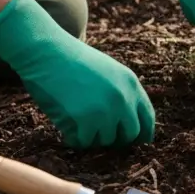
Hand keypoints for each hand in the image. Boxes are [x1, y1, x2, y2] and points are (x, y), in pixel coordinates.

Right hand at [0, 0, 154, 148]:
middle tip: (101, 139)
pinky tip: (70, 134)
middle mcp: (124, 97)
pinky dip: (77, 140)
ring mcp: (107, 108)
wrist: (47, 51)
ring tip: (81, 131)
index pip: (148, 117)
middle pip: (131, 134)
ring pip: (107, 140)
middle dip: (117, 140)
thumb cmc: (71, 59)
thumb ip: (121, 91)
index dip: (143, 134)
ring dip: (94, 139)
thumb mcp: (108, 70)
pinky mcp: (86, 118)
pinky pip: (86, 141)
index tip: (135, 142)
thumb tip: (125, 122)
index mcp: (131, 83)